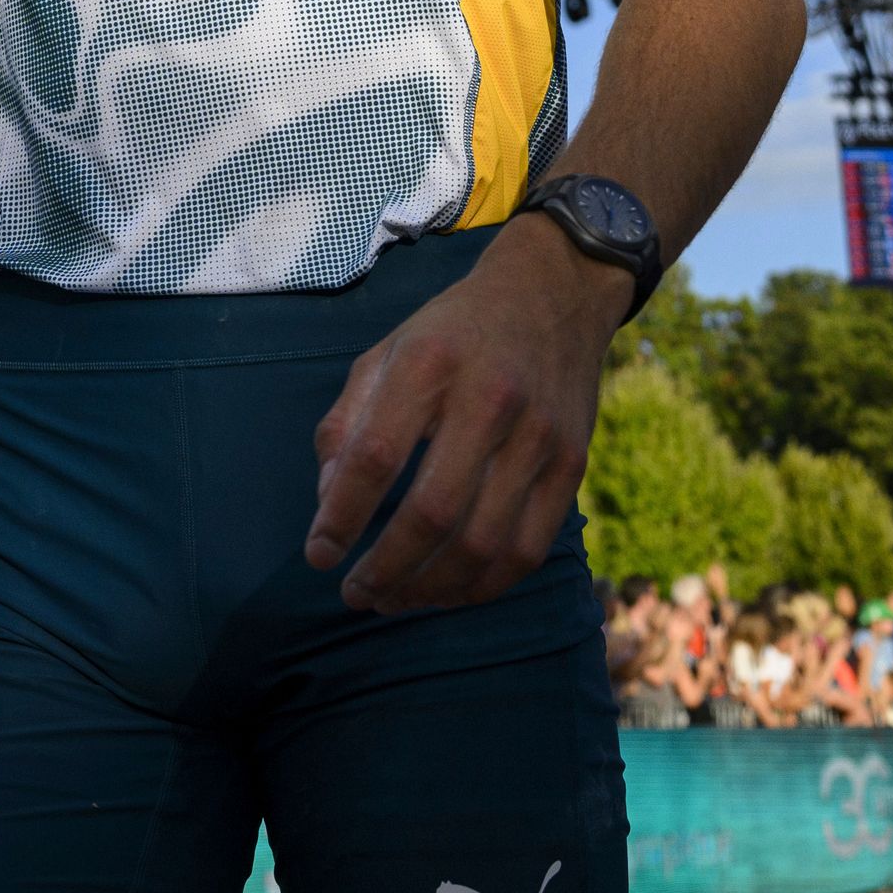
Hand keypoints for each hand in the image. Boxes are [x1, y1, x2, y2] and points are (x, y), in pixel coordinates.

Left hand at [305, 223, 620, 611]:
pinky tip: (450, 591)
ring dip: (430, 589)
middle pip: (431, 513)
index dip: (341, 517)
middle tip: (355, 592)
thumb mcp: (385, 354)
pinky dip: (484, 585)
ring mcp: (538, 435)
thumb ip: (346, 426)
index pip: (375, 458)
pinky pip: (529, 548)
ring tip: (395, 599)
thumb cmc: (452, 332)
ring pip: (483, 543)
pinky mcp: (572, 463)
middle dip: (384, 569)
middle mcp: (488, 399)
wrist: (553, 293)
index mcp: (429, 364)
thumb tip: (328, 507)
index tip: (320, 554)